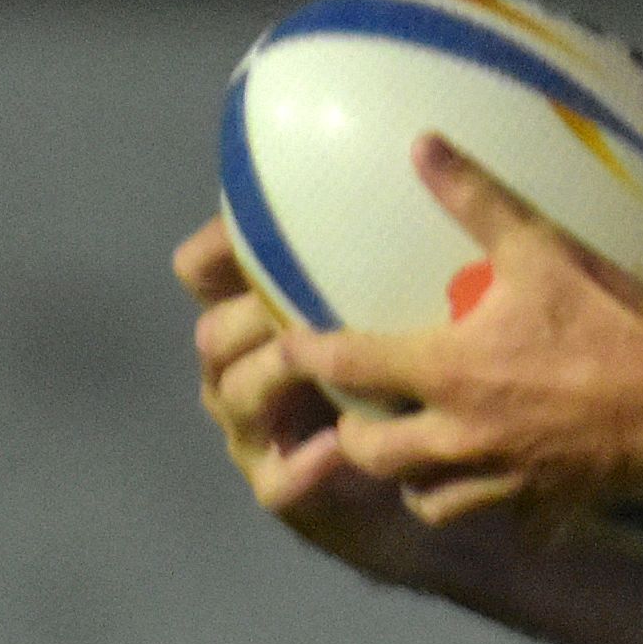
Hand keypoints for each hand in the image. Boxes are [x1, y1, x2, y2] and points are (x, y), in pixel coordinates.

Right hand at [175, 212, 433, 581]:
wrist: (435, 478)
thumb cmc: (416, 375)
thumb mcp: (406, 304)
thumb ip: (394, 247)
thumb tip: (426, 152)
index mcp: (258, 320)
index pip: (207, 275)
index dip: (214, 253)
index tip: (241, 229)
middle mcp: (243, 372)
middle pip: (215, 333)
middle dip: (248, 313)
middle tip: (292, 295)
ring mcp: (256, 434)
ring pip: (237, 396)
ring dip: (271, 374)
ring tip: (307, 356)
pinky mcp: (285, 491)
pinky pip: (278, 479)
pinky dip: (304, 461)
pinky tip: (338, 445)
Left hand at [256, 137, 642, 530]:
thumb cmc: (609, 315)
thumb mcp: (538, 247)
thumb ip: (474, 197)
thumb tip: (422, 143)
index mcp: (448, 370)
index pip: (350, 364)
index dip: (308, 352)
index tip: (287, 342)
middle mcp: (462, 434)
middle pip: (372, 455)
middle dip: (354, 436)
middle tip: (358, 413)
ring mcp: (504, 477)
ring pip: (428, 502)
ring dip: (414, 481)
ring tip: (420, 457)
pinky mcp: (548, 503)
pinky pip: (508, 524)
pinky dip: (498, 511)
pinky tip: (508, 490)